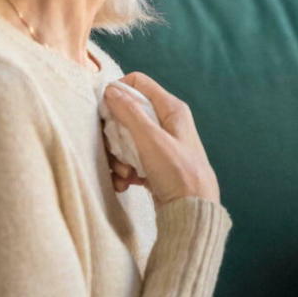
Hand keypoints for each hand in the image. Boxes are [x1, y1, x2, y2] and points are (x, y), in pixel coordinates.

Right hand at [103, 72, 219, 203]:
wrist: (192, 213)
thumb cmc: (178, 173)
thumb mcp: (151, 140)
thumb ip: (130, 112)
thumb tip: (111, 89)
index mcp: (171, 109)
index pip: (138, 83)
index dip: (117, 94)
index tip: (105, 113)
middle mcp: (167, 122)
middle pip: (127, 114)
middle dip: (115, 135)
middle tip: (115, 152)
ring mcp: (161, 144)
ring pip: (126, 139)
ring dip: (118, 157)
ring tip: (124, 174)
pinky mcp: (155, 164)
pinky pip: (131, 159)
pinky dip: (124, 170)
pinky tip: (125, 183)